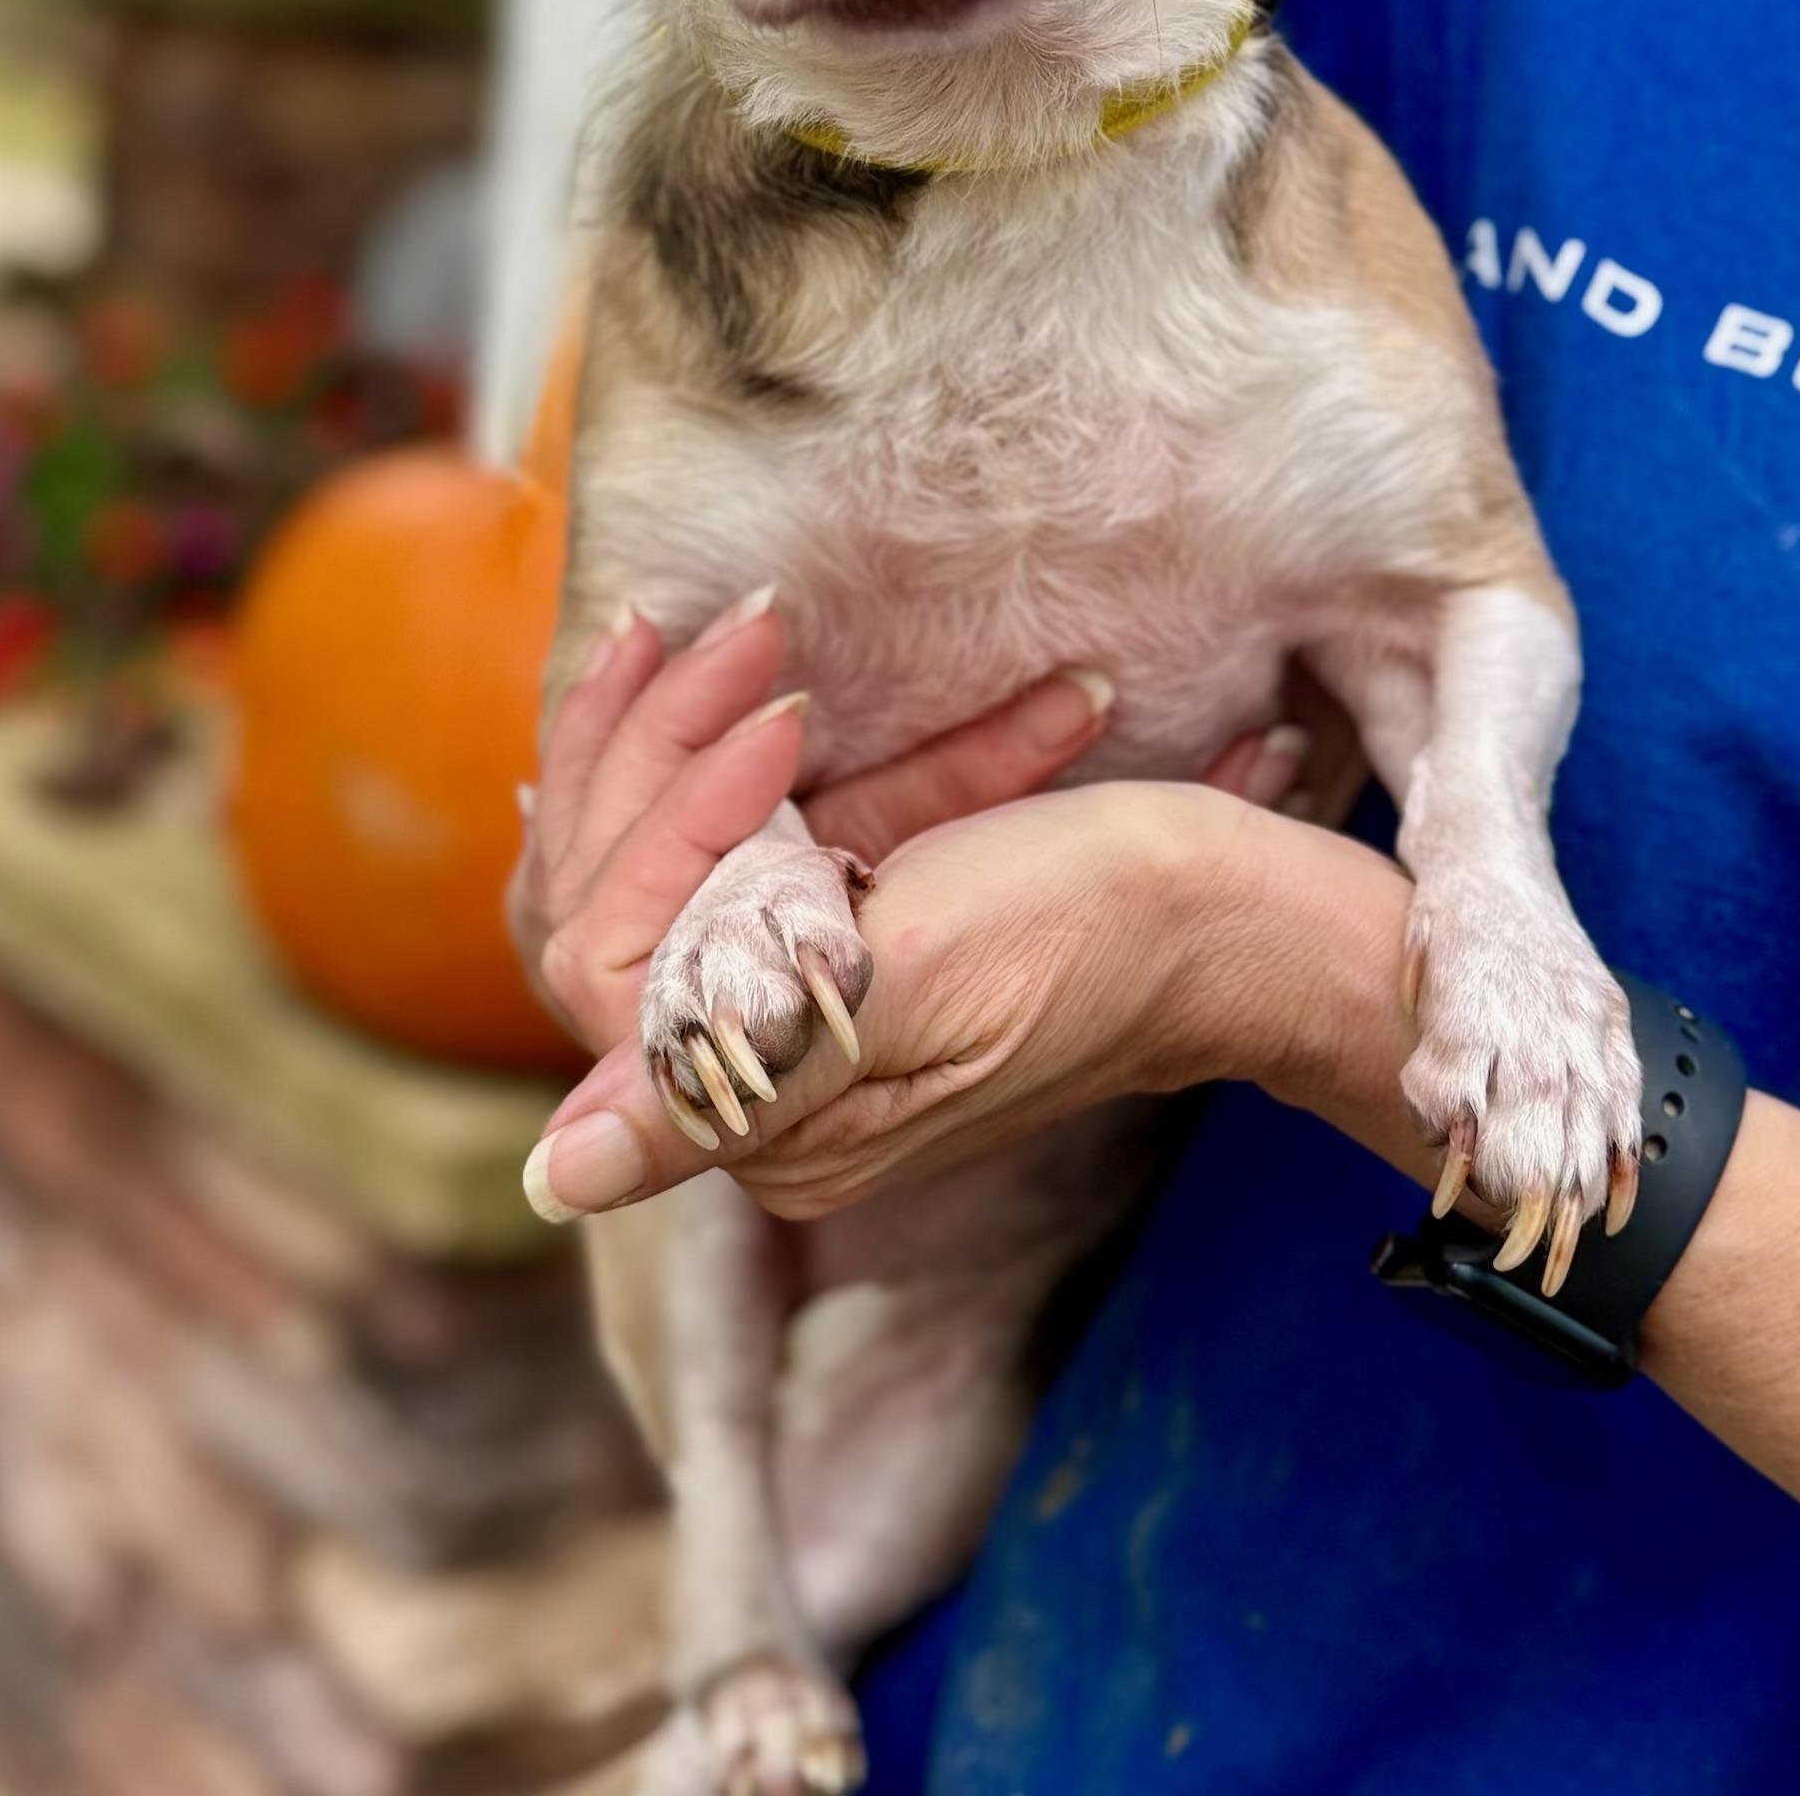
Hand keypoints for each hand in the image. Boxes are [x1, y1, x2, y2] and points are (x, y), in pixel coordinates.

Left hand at [513, 599, 1312, 1220]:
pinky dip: (815, 753)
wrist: (1240, 915)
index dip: (665, 818)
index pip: (614, 946)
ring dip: (729, 721)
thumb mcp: (901, 990)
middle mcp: (767, 1073)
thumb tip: (559, 1178)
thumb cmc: (1090, 937)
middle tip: (747, 629)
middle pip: (631, 887)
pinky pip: (792, 827)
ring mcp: (809, 994)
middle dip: (668, 741)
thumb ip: (726, 1075)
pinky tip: (795, 686)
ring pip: (695, 840)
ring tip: (767, 620)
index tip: (778, 722)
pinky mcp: (862, 927)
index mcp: (764, 1113)